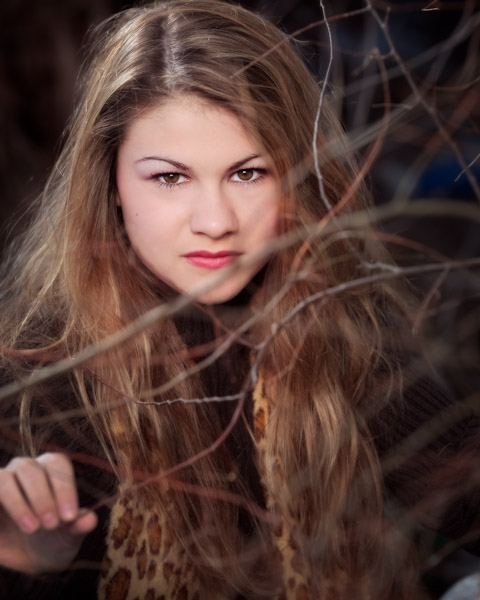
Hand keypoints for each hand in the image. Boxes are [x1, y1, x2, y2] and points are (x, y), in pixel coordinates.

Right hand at [0, 452, 96, 573]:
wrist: (28, 559)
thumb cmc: (53, 539)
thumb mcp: (68, 537)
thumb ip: (79, 526)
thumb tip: (90, 519)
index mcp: (51, 469)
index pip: (57, 464)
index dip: (64, 488)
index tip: (70, 516)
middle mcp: (25, 469)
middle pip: (31, 469)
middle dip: (42, 497)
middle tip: (51, 524)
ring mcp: (2, 481)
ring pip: (4, 479)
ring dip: (18, 503)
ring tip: (32, 528)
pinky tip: (4, 529)